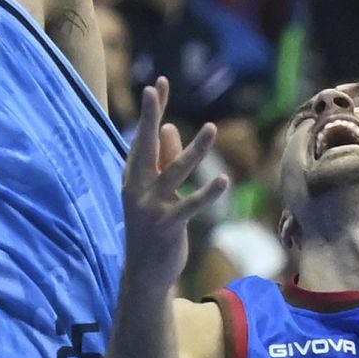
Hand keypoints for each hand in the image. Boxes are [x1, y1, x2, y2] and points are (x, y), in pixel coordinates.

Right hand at [122, 79, 230, 291]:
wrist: (144, 273)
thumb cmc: (154, 228)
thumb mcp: (158, 192)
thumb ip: (164, 162)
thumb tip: (171, 129)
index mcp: (134, 177)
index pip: (143, 138)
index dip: (151, 112)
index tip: (157, 84)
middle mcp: (137, 188)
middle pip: (146, 146)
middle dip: (151, 117)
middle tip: (155, 90)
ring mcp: (150, 207)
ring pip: (174, 172)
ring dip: (194, 150)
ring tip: (212, 129)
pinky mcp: (167, 226)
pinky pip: (190, 206)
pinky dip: (208, 194)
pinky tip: (224, 180)